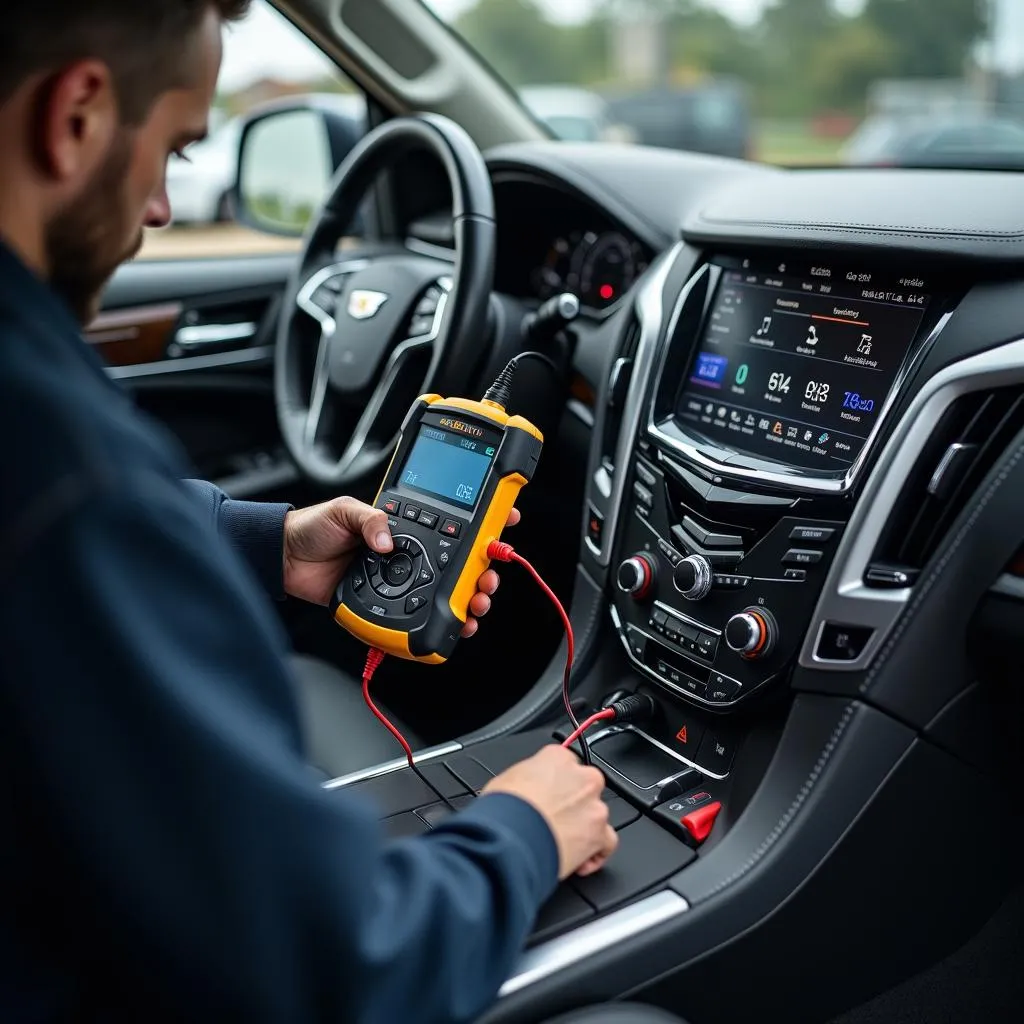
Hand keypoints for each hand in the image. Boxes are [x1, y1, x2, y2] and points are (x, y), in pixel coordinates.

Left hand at [282, 496, 519, 636]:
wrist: (285, 558)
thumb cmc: (313, 528)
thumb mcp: (344, 511)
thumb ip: (370, 520)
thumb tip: (388, 541)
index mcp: (405, 525)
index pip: (451, 522)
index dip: (481, 522)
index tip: (505, 520)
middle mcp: (408, 553)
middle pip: (459, 562)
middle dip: (483, 570)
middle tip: (490, 576)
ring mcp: (400, 579)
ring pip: (447, 590)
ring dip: (470, 598)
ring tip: (478, 603)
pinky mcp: (388, 603)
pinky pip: (420, 614)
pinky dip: (443, 621)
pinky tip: (456, 623)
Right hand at [482, 745, 617, 879]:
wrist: (511, 838)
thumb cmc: (504, 809)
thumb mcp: (507, 780)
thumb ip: (526, 780)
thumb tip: (523, 791)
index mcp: (558, 758)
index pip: (564, 763)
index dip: (554, 782)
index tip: (548, 793)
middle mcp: (582, 778)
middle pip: (585, 786)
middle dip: (573, 801)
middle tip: (555, 817)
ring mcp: (594, 806)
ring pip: (597, 814)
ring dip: (583, 827)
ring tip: (561, 843)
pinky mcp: (599, 835)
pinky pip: (607, 842)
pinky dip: (596, 852)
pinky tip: (580, 860)